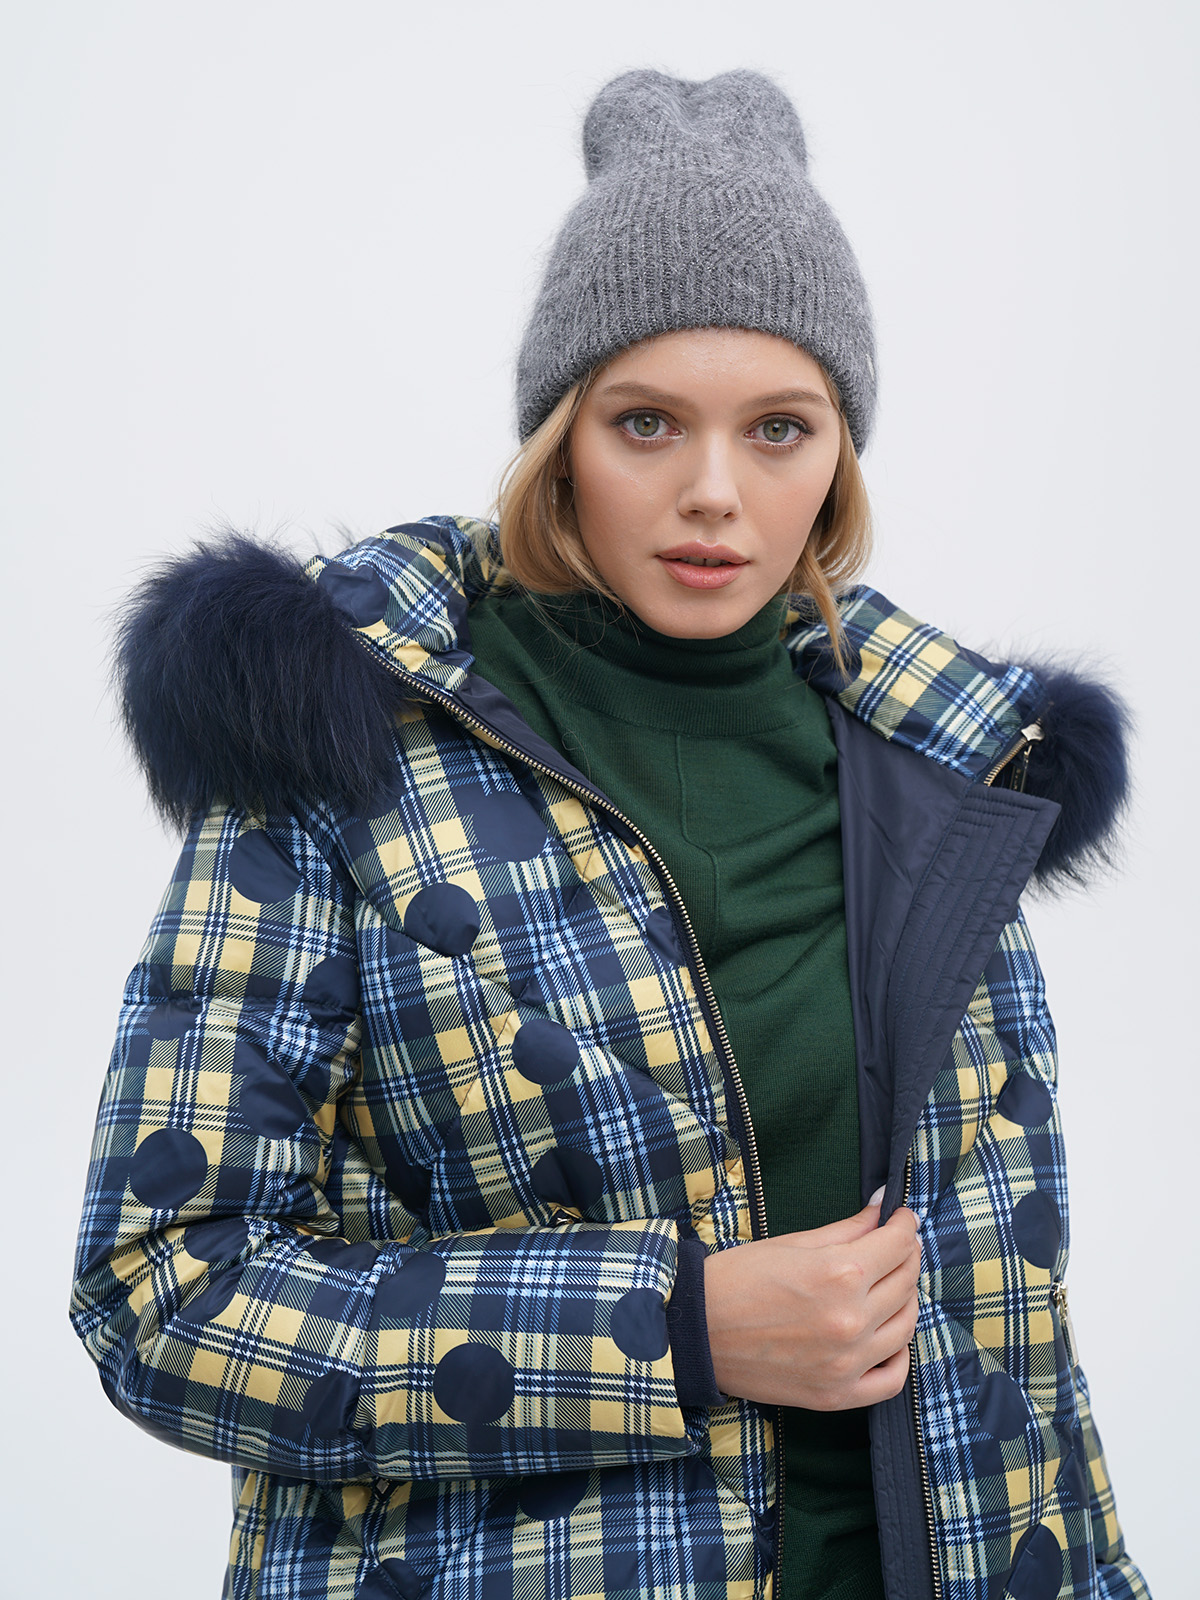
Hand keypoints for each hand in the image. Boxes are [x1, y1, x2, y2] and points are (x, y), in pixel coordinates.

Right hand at [702, 1202, 920, 1409]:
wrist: (696, 1330)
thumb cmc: (738, 1278)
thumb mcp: (793, 1243)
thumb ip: (846, 1229)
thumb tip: (881, 1209)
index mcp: (839, 1273)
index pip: (897, 1244)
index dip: (904, 1225)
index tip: (901, 1218)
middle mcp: (851, 1319)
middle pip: (906, 1282)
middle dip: (906, 1256)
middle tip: (895, 1245)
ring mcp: (847, 1362)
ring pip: (906, 1327)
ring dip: (906, 1299)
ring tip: (890, 1286)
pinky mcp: (837, 1394)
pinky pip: (891, 1381)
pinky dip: (899, 1357)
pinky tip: (888, 1338)